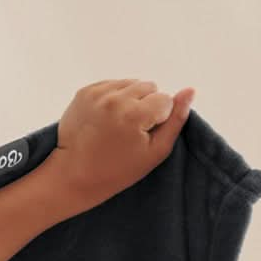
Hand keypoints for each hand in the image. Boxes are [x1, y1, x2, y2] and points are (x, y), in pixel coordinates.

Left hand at [48, 79, 193, 209]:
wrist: (70, 176)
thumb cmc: (115, 171)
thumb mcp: (153, 154)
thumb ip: (175, 121)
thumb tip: (190, 90)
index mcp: (135, 113)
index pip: (164, 100)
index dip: (157, 120)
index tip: (141, 137)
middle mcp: (116, 98)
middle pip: (149, 87)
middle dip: (144, 106)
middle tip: (128, 132)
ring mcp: (98, 93)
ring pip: (131, 84)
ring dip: (129, 100)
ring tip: (117, 125)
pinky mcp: (85, 92)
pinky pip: (112, 85)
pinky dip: (113, 98)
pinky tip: (105, 119)